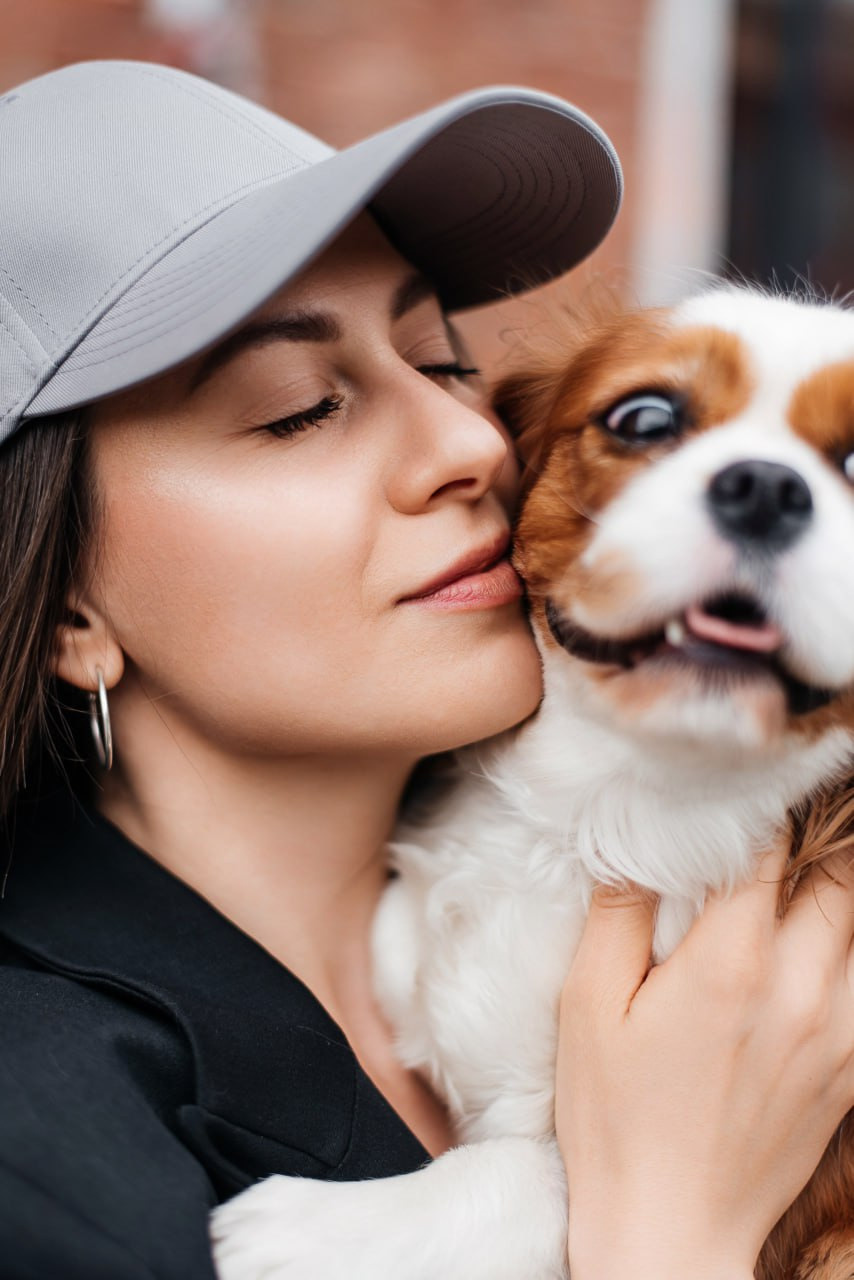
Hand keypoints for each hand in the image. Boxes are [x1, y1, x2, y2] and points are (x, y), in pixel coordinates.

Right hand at [555, 840, 853, 1279]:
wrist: (669, 1231)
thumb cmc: (615, 1120)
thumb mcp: (589, 1007)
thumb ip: (617, 911)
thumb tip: (637, 842)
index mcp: (730, 965)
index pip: (767, 847)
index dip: (756, 806)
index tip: (739, 788)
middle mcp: (799, 990)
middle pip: (839, 875)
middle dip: (813, 837)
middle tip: (780, 825)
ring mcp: (835, 1033)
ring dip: (833, 890)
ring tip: (795, 880)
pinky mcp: (850, 1070)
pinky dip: (842, 952)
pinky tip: (805, 952)